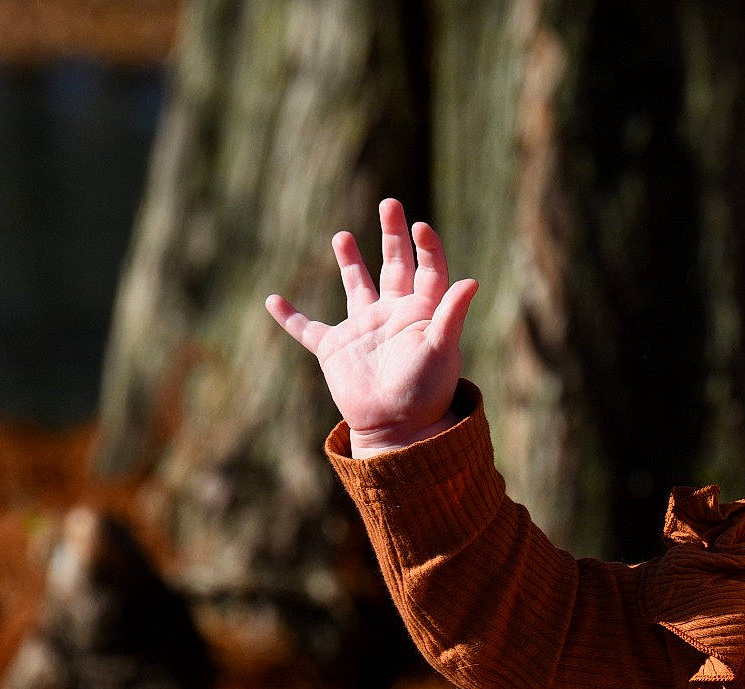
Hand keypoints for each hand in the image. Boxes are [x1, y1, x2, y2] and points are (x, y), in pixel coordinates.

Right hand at [265, 198, 478, 455]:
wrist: (397, 429)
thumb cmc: (426, 392)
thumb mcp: (441, 350)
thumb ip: (451, 314)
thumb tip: (471, 280)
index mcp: (422, 313)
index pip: (427, 270)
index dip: (426, 247)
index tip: (420, 227)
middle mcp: (393, 315)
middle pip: (394, 266)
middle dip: (392, 236)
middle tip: (390, 204)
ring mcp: (362, 330)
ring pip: (356, 287)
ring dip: (350, 262)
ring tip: (343, 236)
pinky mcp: (335, 350)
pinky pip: (307, 330)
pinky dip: (290, 317)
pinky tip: (274, 301)